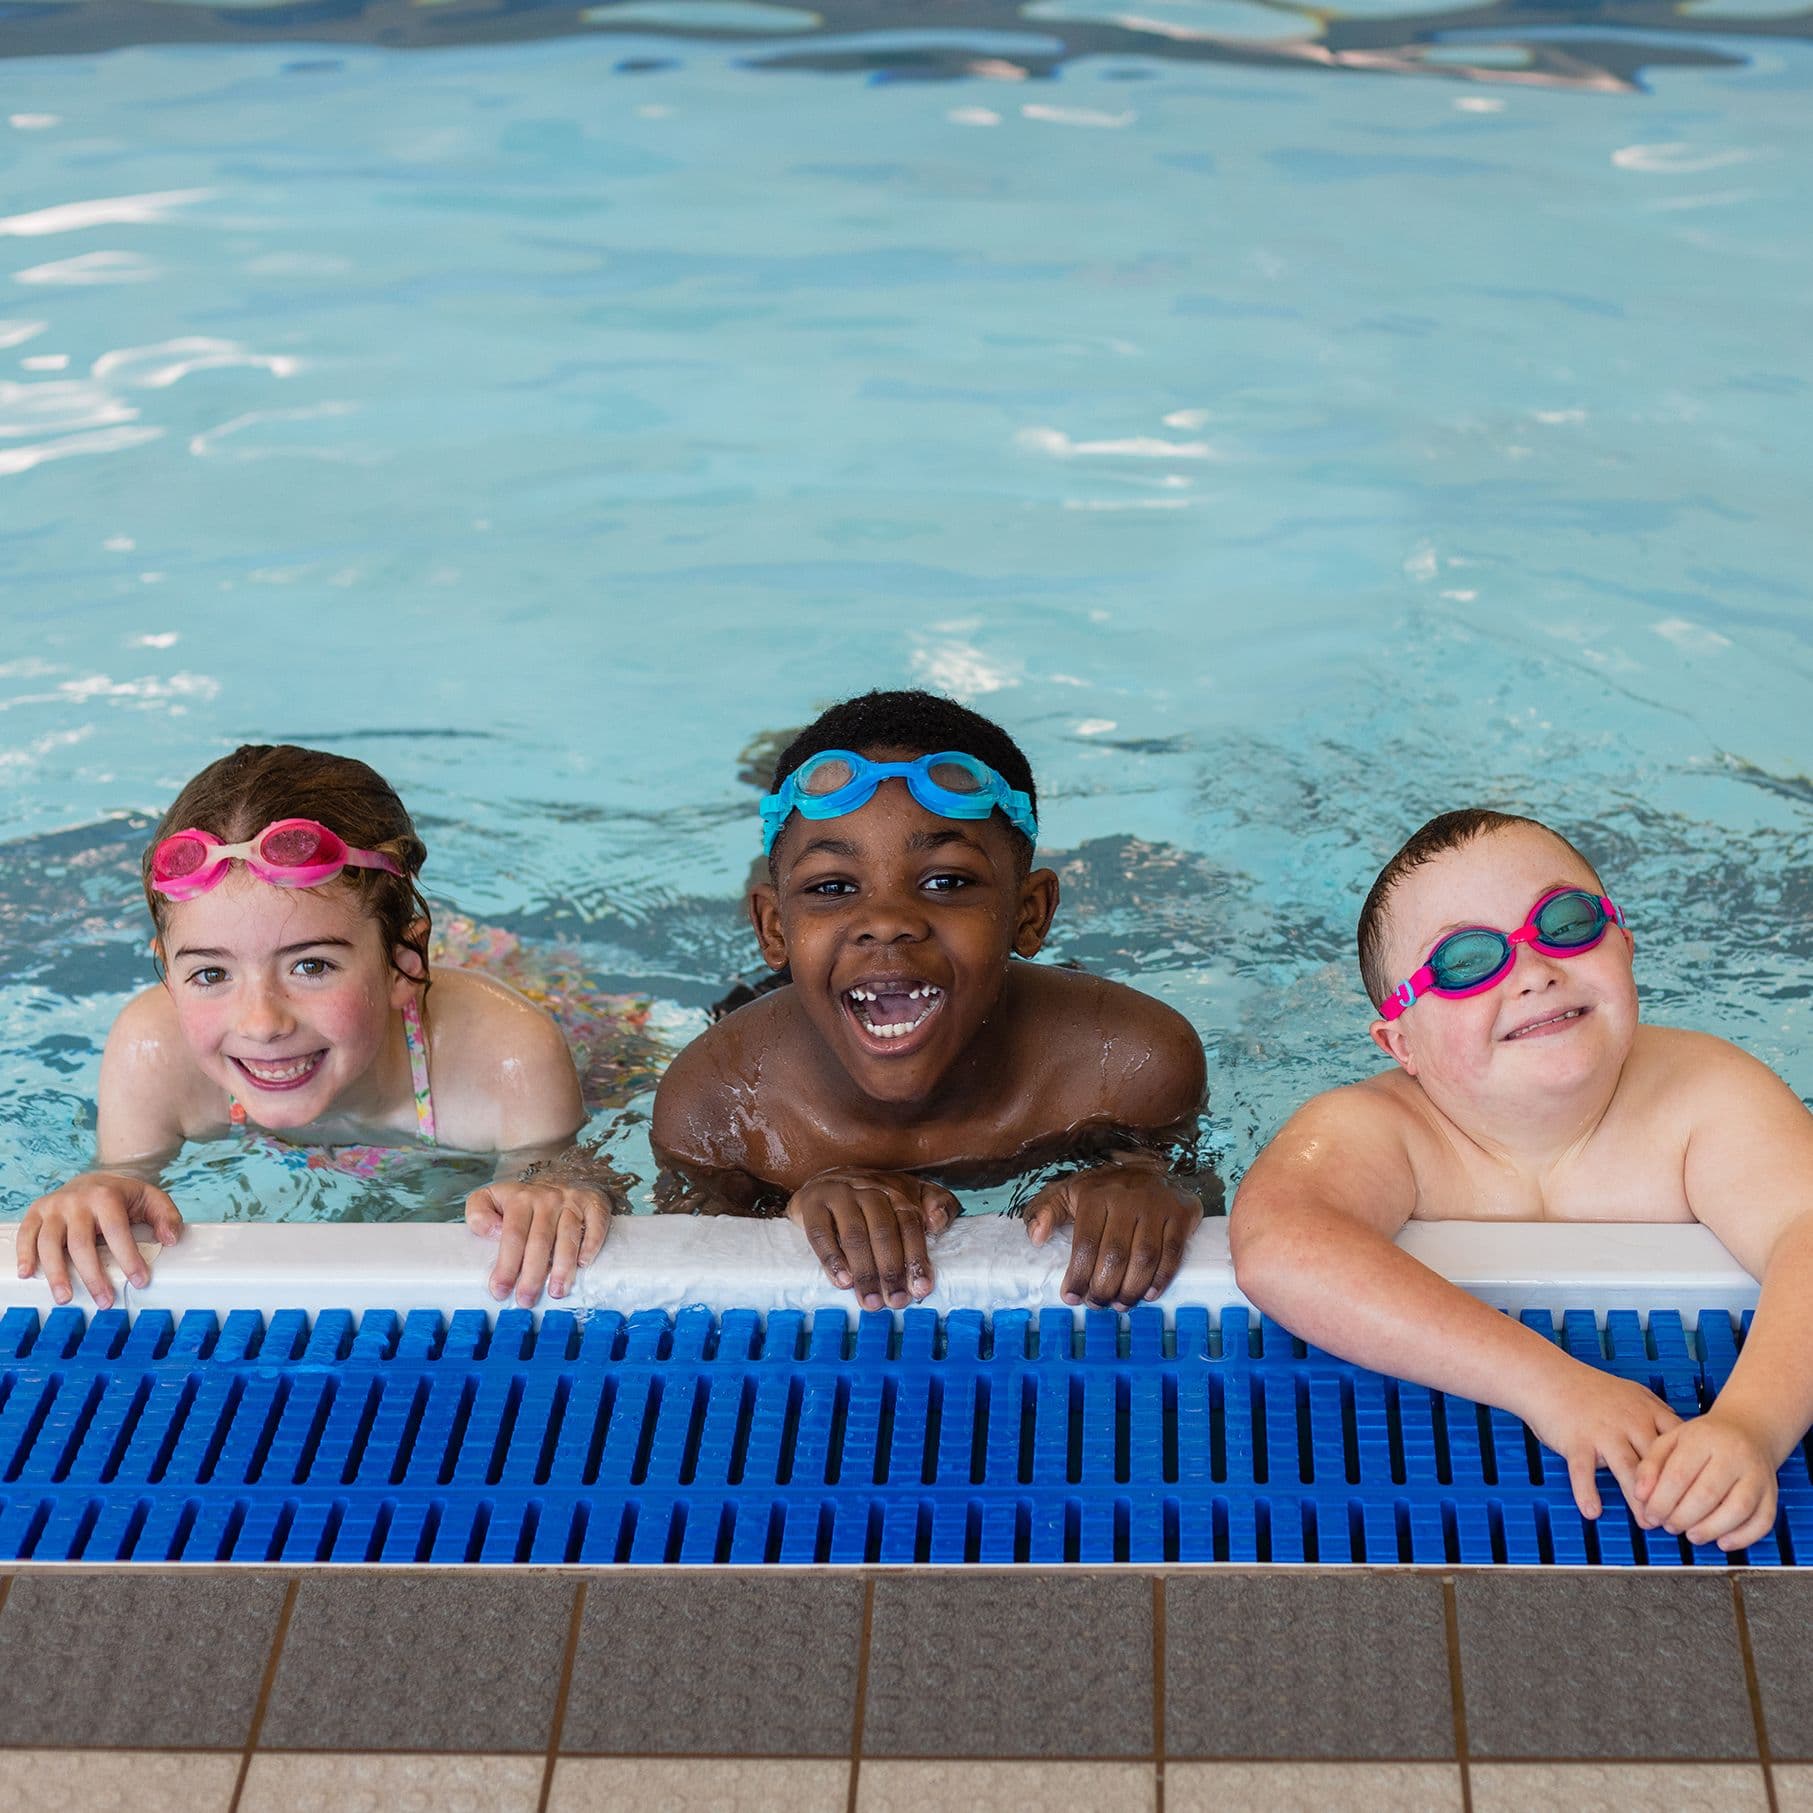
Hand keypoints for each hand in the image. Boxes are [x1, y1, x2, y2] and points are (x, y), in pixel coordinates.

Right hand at [18, 1172, 182, 1311]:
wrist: (93, 1179)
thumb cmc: (123, 1196)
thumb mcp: (151, 1199)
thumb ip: (166, 1216)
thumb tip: (170, 1239)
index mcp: (106, 1196)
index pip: (117, 1231)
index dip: (128, 1258)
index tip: (139, 1281)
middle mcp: (76, 1200)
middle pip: (81, 1243)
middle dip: (93, 1276)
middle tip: (105, 1301)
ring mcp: (54, 1206)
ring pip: (50, 1243)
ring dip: (56, 1273)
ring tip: (66, 1299)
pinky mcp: (36, 1212)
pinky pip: (27, 1234)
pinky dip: (25, 1254)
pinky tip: (29, 1274)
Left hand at [466, 1180, 610, 1306]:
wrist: (563, 1176)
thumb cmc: (524, 1201)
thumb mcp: (492, 1198)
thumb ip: (479, 1213)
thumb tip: (490, 1232)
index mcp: (520, 1199)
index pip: (512, 1235)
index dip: (506, 1265)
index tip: (500, 1291)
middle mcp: (547, 1198)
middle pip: (540, 1240)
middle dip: (532, 1274)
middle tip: (526, 1300)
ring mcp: (573, 1200)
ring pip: (568, 1236)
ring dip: (563, 1267)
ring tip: (556, 1292)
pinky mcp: (595, 1204)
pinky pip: (596, 1225)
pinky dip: (591, 1244)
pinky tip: (583, 1264)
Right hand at [788, 1169, 957, 1309]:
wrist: (824, 1179)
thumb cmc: (875, 1197)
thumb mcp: (912, 1194)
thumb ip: (938, 1203)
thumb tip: (938, 1222)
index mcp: (896, 1191)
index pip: (910, 1224)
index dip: (916, 1257)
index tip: (921, 1288)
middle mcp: (868, 1190)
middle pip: (883, 1232)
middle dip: (891, 1271)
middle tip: (895, 1302)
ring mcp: (839, 1195)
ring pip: (854, 1235)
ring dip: (864, 1272)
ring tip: (870, 1301)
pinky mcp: (812, 1204)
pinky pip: (820, 1233)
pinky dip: (831, 1259)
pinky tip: (842, 1281)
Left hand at [1025, 1162, 1201, 1308]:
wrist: (1147, 1164)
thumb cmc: (1102, 1189)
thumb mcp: (1067, 1192)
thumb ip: (1044, 1211)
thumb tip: (1036, 1237)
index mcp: (1095, 1196)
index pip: (1086, 1244)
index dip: (1078, 1277)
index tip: (1071, 1297)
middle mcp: (1127, 1199)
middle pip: (1115, 1256)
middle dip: (1104, 1289)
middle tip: (1098, 1304)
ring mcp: (1157, 1205)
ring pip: (1144, 1258)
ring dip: (1131, 1289)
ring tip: (1120, 1304)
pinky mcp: (1181, 1213)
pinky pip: (1172, 1253)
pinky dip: (1161, 1279)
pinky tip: (1148, 1294)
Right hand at [1524, 1368, 1679, 1520]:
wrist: (1546, 1376)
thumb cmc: (1587, 1388)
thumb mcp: (1631, 1392)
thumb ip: (1656, 1412)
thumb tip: (1680, 1432)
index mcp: (1647, 1411)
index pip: (1680, 1445)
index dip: (1691, 1472)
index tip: (1695, 1494)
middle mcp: (1629, 1421)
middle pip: (1657, 1463)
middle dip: (1668, 1494)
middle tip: (1675, 1520)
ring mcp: (1603, 1431)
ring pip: (1628, 1470)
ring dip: (1638, 1500)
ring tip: (1646, 1523)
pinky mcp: (1576, 1440)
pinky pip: (1583, 1471)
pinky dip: (1587, 1492)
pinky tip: (1592, 1510)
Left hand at [1630, 1409, 1778, 1551]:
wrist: (1747, 1429)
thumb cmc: (1703, 1439)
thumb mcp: (1670, 1440)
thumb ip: (1650, 1466)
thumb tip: (1640, 1496)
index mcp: (1702, 1438)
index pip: (1678, 1474)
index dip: (1662, 1501)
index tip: (1651, 1515)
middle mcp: (1734, 1455)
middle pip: (1707, 1494)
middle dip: (1683, 1517)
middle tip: (1670, 1526)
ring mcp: (1757, 1475)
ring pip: (1738, 1509)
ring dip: (1711, 1529)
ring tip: (1691, 1535)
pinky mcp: (1772, 1493)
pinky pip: (1763, 1521)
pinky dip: (1743, 1537)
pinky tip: (1722, 1542)